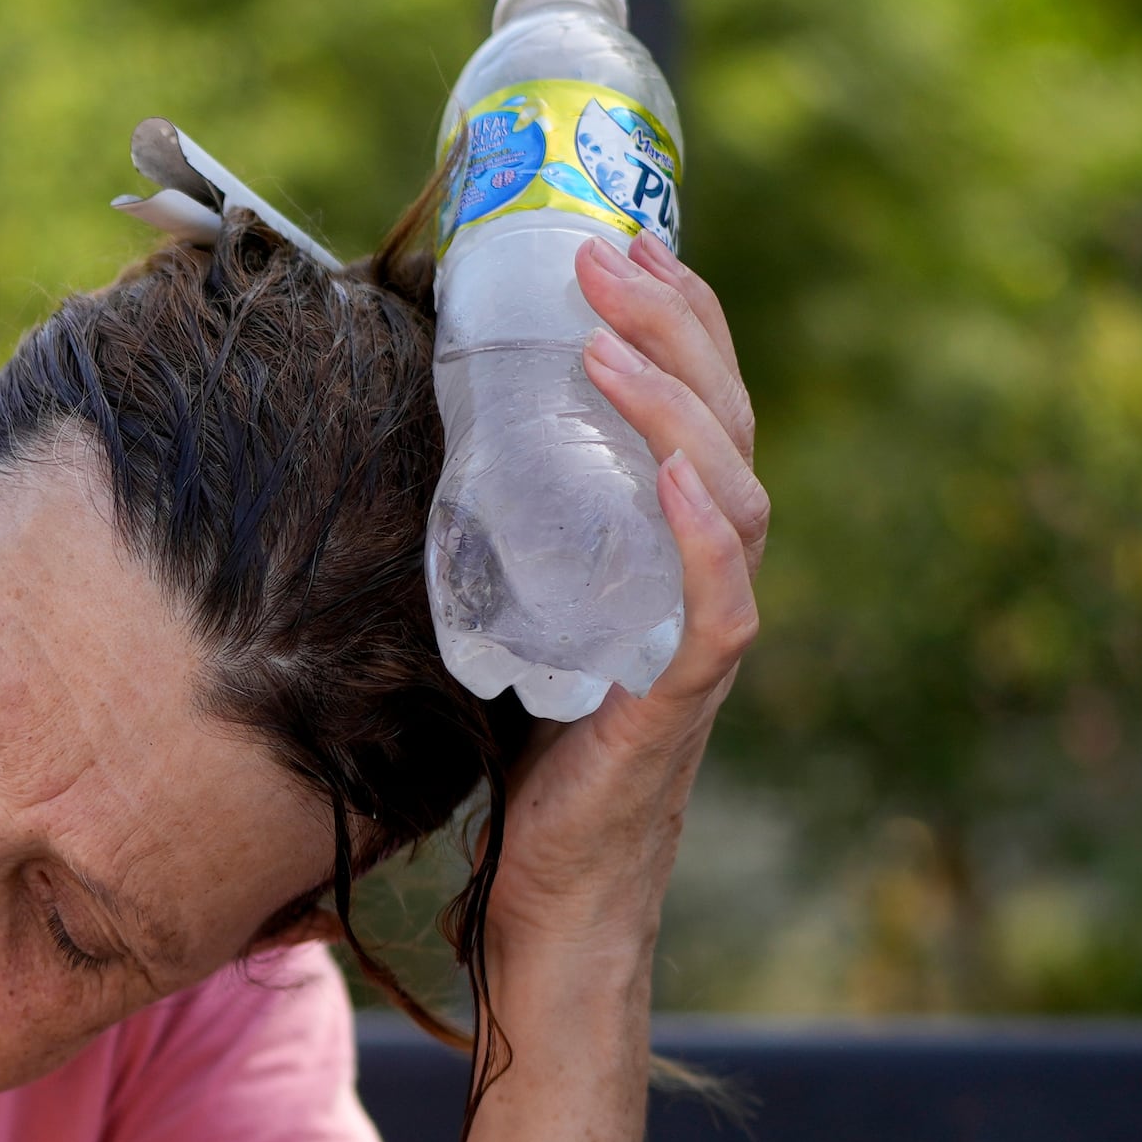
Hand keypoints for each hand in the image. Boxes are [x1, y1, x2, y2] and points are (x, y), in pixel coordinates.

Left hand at [487, 230, 770, 960]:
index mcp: (664, 549)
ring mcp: (702, 635)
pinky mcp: (682, 699)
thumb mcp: (506, 621)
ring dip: (671, 404)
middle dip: (670, 325)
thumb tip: (411, 447)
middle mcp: (702, 577)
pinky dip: (701, 535)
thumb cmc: (525, 769)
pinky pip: (719, 604)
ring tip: (605, 338)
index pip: (694, 407)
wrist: (552, 900)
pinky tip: (670, 476)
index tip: (620, 241)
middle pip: (722, 422)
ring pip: (729, 491)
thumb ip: (495, 543)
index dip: (672, 319)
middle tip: (605, 253)